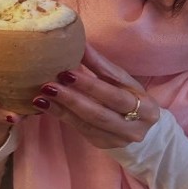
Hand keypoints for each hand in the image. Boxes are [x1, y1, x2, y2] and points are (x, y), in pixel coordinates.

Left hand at [32, 45, 159, 149]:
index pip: (116, 94)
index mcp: (146, 106)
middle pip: (101, 112)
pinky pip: (80, 129)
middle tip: (49, 85)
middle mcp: (136, 126)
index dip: (91, 84)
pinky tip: (46, 106)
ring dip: (63, 108)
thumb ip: (102, 66)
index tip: (67, 72)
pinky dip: (61, 116)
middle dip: (73, 98)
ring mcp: (119, 138)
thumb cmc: (130, 97)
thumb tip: (80, 45)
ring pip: (87, 123)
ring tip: (41, 96)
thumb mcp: (123, 82)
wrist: (142, 127)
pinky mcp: (103, 143)